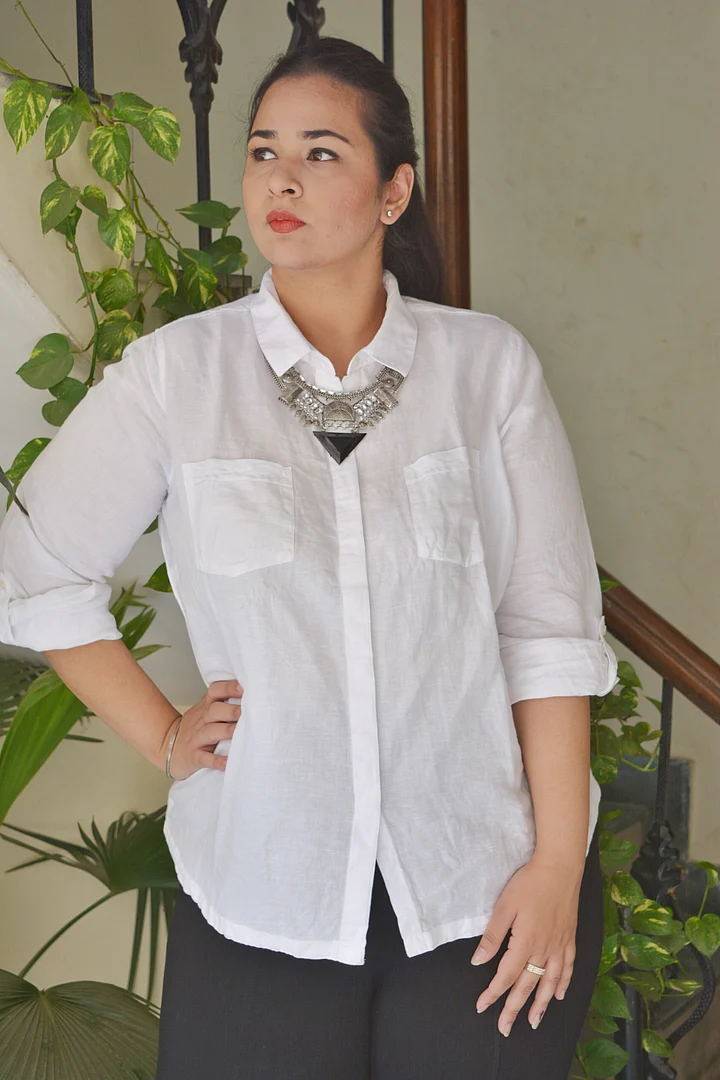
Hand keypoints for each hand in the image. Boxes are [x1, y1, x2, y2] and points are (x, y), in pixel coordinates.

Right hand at [163, 678, 243, 779]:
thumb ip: (223, 702)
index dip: (229, 687)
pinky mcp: (194, 757)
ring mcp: (197, 738)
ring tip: (241, 732)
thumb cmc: (194, 728)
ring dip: (227, 731)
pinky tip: (229, 763)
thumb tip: (252, 696)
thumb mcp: (204, 711)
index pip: (215, 691)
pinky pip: (206, 759)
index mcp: (206, 707)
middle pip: (215, 710)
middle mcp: (202, 720)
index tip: (244, 687)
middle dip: (232, 710)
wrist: (166, 746)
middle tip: (249, 711)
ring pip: (211, 731)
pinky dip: (218, 761)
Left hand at [470, 853, 583, 1035]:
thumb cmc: (529, 883)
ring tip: (533, 1022)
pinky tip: (559, 995)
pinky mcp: (569, 938)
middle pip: (527, 986)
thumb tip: (478, 961)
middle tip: (504, 1028)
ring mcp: (559, 946)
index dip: (493, 993)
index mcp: (525, 943)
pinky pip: (568, 968)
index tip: (482, 1006)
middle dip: (514, 1009)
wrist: (560, 868)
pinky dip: (564, 984)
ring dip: (541, 1005)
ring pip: (550, 983)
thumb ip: (493, 936)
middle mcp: (544, 950)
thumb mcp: (504, 906)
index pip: (506, 976)